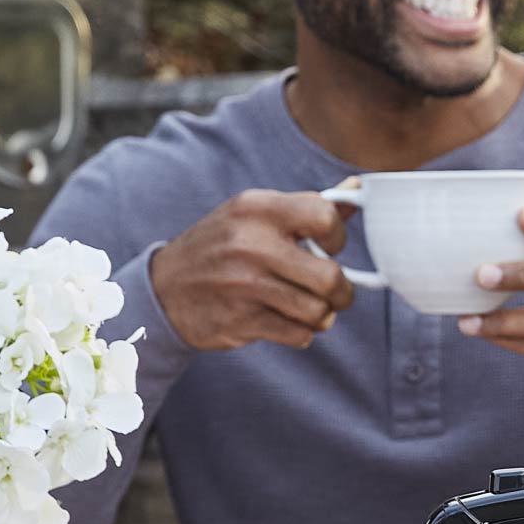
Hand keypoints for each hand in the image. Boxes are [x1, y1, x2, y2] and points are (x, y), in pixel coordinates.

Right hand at [148, 189, 355, 349]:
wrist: (165, 288)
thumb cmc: (223, 247)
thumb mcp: (256, 214)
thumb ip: (308, 206)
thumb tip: (358, 188)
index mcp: (258, 208)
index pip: (325, 217)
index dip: (338, 238)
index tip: (329, 248)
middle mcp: (250, 244)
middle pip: (330, 278)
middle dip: (342, 292)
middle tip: (334, 293)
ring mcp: (244, 284)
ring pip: (318, 312)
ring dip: (322, 316)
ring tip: (310, 309)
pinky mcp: (241, 321)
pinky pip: (299, 335)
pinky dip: (301, 333)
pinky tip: (286, 321)